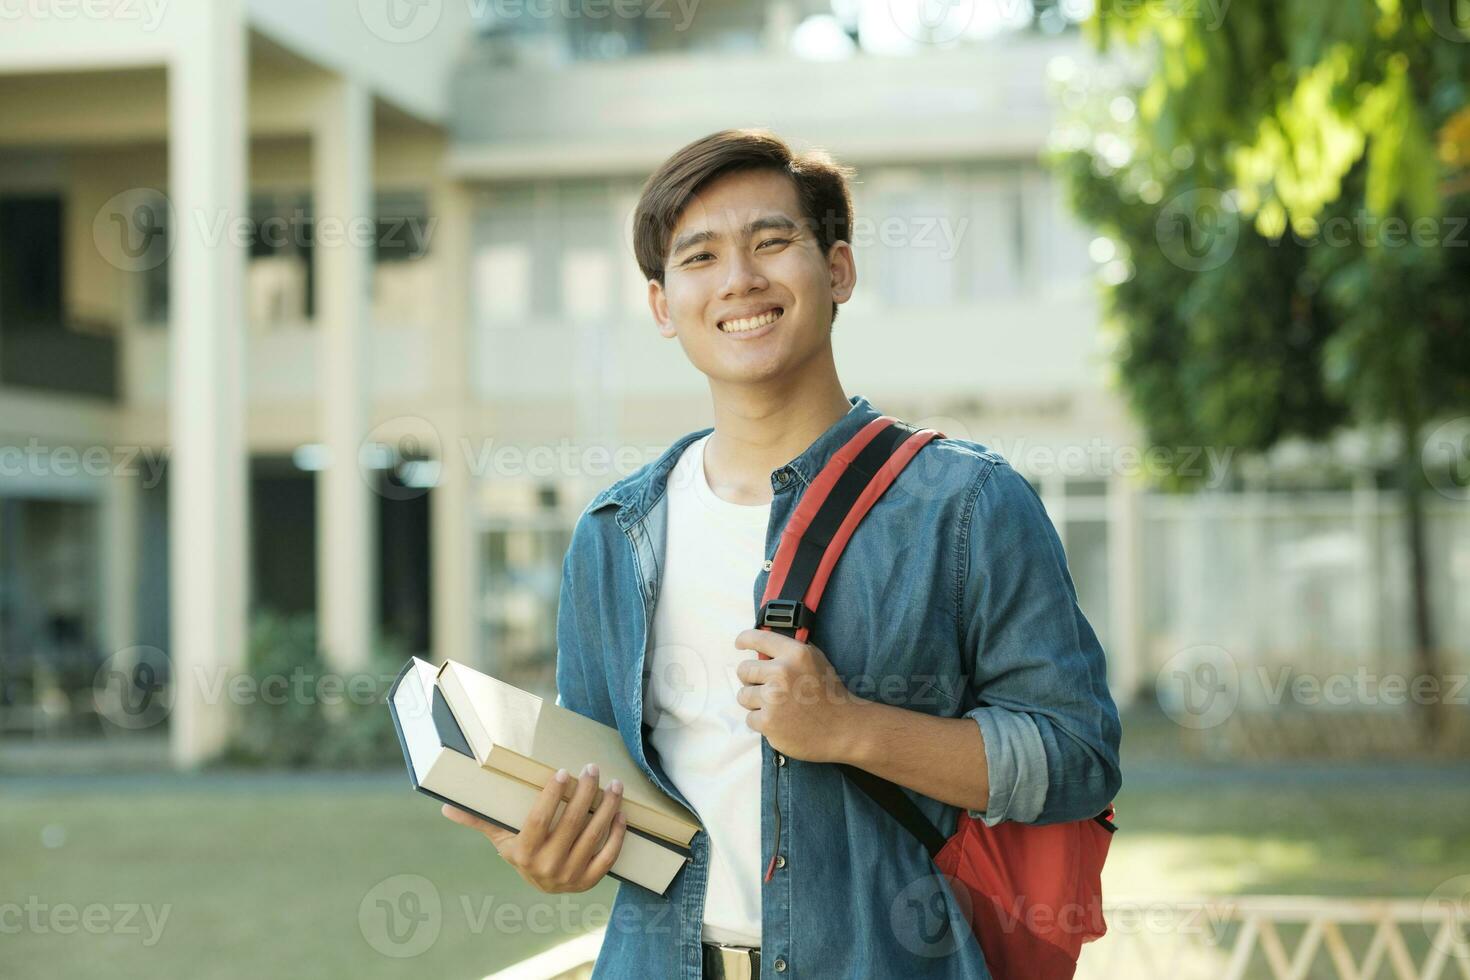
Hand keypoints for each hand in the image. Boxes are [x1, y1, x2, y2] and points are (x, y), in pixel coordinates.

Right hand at [440, 763, 625, 893]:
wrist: (541, 887)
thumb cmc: (520, 852)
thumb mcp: (499, 836)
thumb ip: (477, 820)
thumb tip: (444, 806)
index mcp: (523, 854)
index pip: (539, 820)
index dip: (552, 796)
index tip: (563, 773)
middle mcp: (546, 867)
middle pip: (571, 823)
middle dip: (585, 792)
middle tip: (592, 768)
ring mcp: (570, 876)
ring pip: (594, 836)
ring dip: (607, 807)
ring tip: (614, 784)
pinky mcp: (590, 882)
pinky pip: (608, 856)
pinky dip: (617, 835)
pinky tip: (621, 813)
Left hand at [733, 629, 867, 763]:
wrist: (844, 728)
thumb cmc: (829, 695)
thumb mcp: (815, 661)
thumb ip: (790, 652)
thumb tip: (763, 648)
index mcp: (795, 654)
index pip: (758, 638)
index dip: (744, 640)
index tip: (740, 644)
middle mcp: (782, 673)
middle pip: (743, 670)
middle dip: (751, 679)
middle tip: (767, 688)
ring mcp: (773, 699)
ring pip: (743, 696)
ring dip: (755, 702)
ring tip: (777, 707)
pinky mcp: (768, 723)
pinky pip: (750, 719)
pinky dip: (762, 722)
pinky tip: (781, 722)